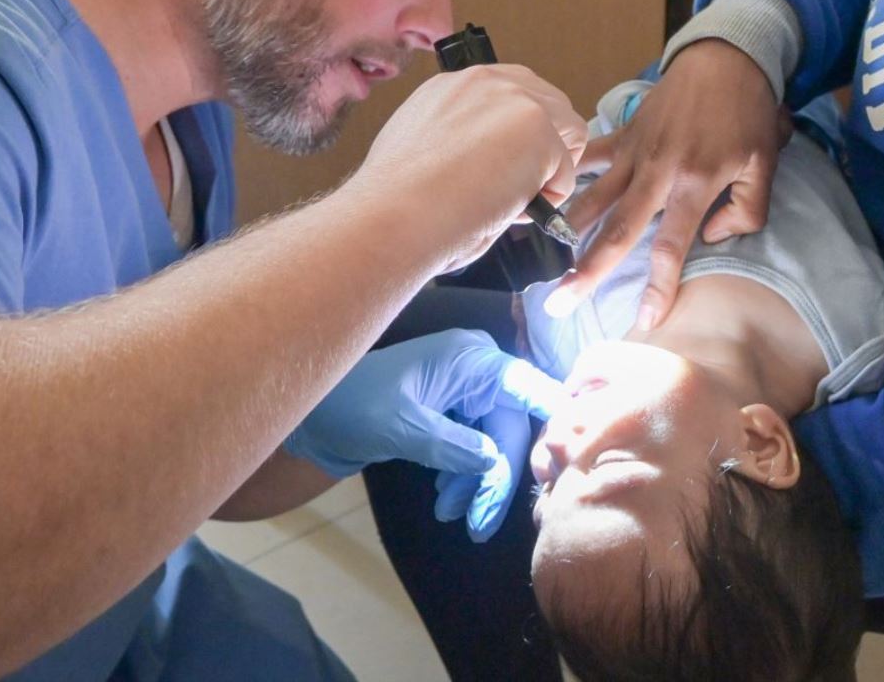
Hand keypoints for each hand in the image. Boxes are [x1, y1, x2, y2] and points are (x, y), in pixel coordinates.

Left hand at [284, 330, 562, 537]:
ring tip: (453, 517)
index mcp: (471, 359)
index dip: (554, 418)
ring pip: (494, 446)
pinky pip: (475, 452)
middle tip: (480, 524)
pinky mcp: (450, 420)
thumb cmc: (351, 406)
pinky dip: (464, 480)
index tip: (571, 456)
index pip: (528, 388)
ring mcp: (463, 396)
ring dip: (478, 485)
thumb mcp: (401, 427)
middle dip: (497, 478)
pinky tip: (446, 504)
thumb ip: (451, 445)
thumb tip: (493, 464)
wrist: (311, 418)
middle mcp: (475, 372)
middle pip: (511, 429)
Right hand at [356, 66, 587, 277]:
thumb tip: (488, 166)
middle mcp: (484, 81)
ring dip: (549, 170)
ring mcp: (515, 101)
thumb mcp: (423, 150)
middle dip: (544, 146)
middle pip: (548, 103)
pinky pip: (566, 172)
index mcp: (450, 87)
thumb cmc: (397, 202)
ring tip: (514, 201)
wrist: (393, 215)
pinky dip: (548, 200)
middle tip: (520, 187)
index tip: (505, 165)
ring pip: (568, 132)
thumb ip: (460, 143)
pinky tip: (512, 210)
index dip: (516, 136)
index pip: (510, 95)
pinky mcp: (539, 130)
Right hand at [553, 41, 787, 330]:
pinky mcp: (626, 133)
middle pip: (616, 232)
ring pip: (594, 198)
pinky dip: (570, 172)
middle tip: (560, 302)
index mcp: (693, 184)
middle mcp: (657, 173)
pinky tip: (545, 193)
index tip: (646, 319)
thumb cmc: (749, 113)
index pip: (670, 248)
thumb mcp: (764, 165)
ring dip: (569, 231)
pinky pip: (592, 155)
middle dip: (587, 271)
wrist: (727, 57)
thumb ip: (747, 210)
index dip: (658, 287)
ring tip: (544, 260)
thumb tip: (712, 236)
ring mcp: (635, 152)